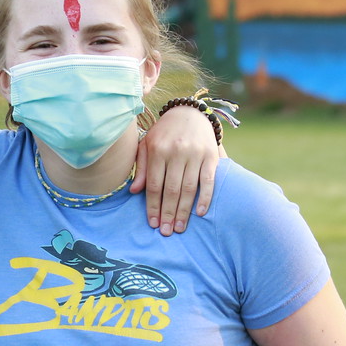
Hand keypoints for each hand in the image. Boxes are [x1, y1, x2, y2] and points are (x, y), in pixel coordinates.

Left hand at [132, 105, 218, 234]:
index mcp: (157, 150)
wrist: (190, 113)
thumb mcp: (147, 144)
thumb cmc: (164, 133)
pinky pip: (208, 181)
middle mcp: (176, 152)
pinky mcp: (211, 156)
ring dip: (184, 211)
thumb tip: (134, 192)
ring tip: (179, 228)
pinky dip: (205, 198)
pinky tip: (200, 213)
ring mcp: (195, 154)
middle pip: (171, 189)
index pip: (154, 185)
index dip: (153, 206)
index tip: (152, 224)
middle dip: (167, 213)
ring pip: (188, 188)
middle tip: (166, 232)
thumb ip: (141, 167)